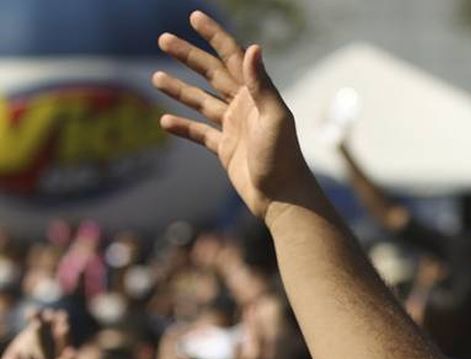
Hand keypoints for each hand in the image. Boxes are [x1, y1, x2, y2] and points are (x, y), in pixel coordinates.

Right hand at [152, 11, 316, 219]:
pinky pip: (199, 133)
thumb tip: (253, 48)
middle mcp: (245, 107)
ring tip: (155, 77)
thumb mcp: (274, 118)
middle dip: (188, 56)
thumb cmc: (283, 158)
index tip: (194, 16)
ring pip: (201, 102)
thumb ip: (262, 85)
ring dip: (179, 89)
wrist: (283, 198)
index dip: (214, 36)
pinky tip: (164, 121)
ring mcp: (234, 128)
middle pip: (212, 74)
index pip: (232, 58)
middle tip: (163, 38)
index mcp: (256, 95)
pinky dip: (182, 127)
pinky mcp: (226, 149)